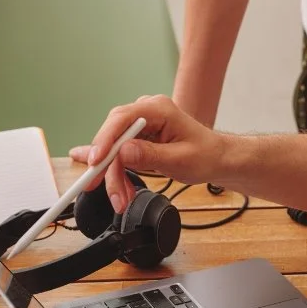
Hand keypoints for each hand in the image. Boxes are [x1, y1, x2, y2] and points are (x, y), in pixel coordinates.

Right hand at [78, 95, 223, 213]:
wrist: (215, 158)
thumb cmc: (205, 155)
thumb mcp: (180, 159)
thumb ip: (150, 155)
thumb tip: (123, 151)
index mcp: (159, 109)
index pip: (122, 118)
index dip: (105, 139)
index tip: (96, 161)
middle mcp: (147, 112)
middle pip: (113, 135)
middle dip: (106, 165)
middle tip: (98, 187)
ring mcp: (141, 124)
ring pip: (114, 148)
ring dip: (113, 175)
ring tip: (121, 198)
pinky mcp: (138, 137)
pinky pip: (118, 152)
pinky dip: (113, 169)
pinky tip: (91, 170)